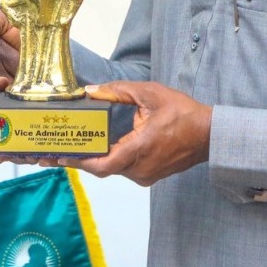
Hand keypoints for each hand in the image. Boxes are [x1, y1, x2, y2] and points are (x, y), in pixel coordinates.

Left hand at [64, 81, 211, 185]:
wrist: (209, 135)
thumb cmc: (183, 114)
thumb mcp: (150, 94)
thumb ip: (119, 90)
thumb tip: (92, 91)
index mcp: (140, 149)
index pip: (103, 164)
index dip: (80, 163)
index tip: (61, 158)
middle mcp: (140, 168)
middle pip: (103, 167)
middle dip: (82, 158)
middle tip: (58, 151)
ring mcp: (145, 175)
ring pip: (113, 168)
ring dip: (97, 157)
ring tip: (75, 146)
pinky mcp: (148, 176)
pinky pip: (124, 168)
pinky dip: (111, 158)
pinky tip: (100, 147)